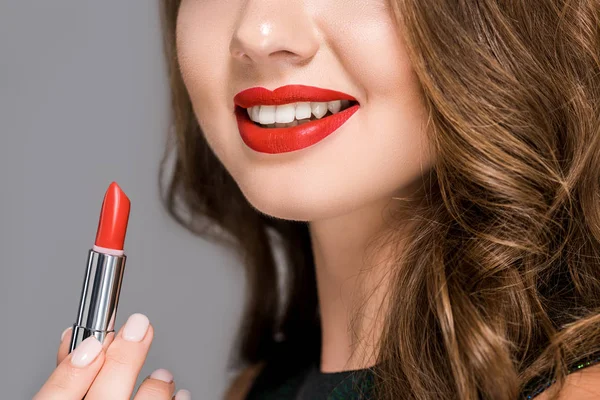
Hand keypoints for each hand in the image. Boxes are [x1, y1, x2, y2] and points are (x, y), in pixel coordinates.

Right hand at [33, 313, 190, 399]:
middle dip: (125, 355)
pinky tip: (177, 394)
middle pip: (106, 393)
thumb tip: (77, 339)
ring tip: (162, 376)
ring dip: (156, 386)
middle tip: (140, 325)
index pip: (58, 396)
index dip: (75, 365)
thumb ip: (66, 379)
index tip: (94, 340)